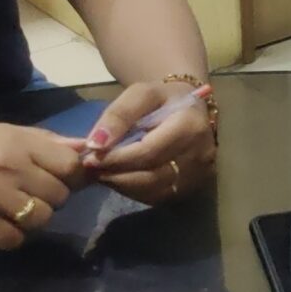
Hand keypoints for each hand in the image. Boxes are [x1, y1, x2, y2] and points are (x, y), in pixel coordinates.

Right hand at [0, 123, 85, 248]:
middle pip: (60, 195)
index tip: (53, 182)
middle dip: (47, 201)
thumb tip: (85, 148)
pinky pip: (15, 239)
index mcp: (15, 140)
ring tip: (4, 213)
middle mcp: (7, 163)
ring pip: (42, 219)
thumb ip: (42, 142)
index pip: (69, 164)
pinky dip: (7, 238)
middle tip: (20, 199)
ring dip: (28, 222)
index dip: (69, 178)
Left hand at [80, 80, 219, 205]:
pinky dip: (134, 191)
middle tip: (91, 168)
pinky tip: (120, 178)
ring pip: (154, 191)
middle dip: (116, 174)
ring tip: (102, 173)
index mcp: (190, 126)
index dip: (117, 158)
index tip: (90, 157)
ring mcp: (198, 176)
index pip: (149, 152)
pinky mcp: (191, 188)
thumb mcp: (141, 94)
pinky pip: (158, 197)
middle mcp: (200, 155)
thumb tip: (95, 144)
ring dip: (122, 185)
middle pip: (151, 176)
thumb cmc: (164, 99)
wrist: (192, 110)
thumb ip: (118, 115)